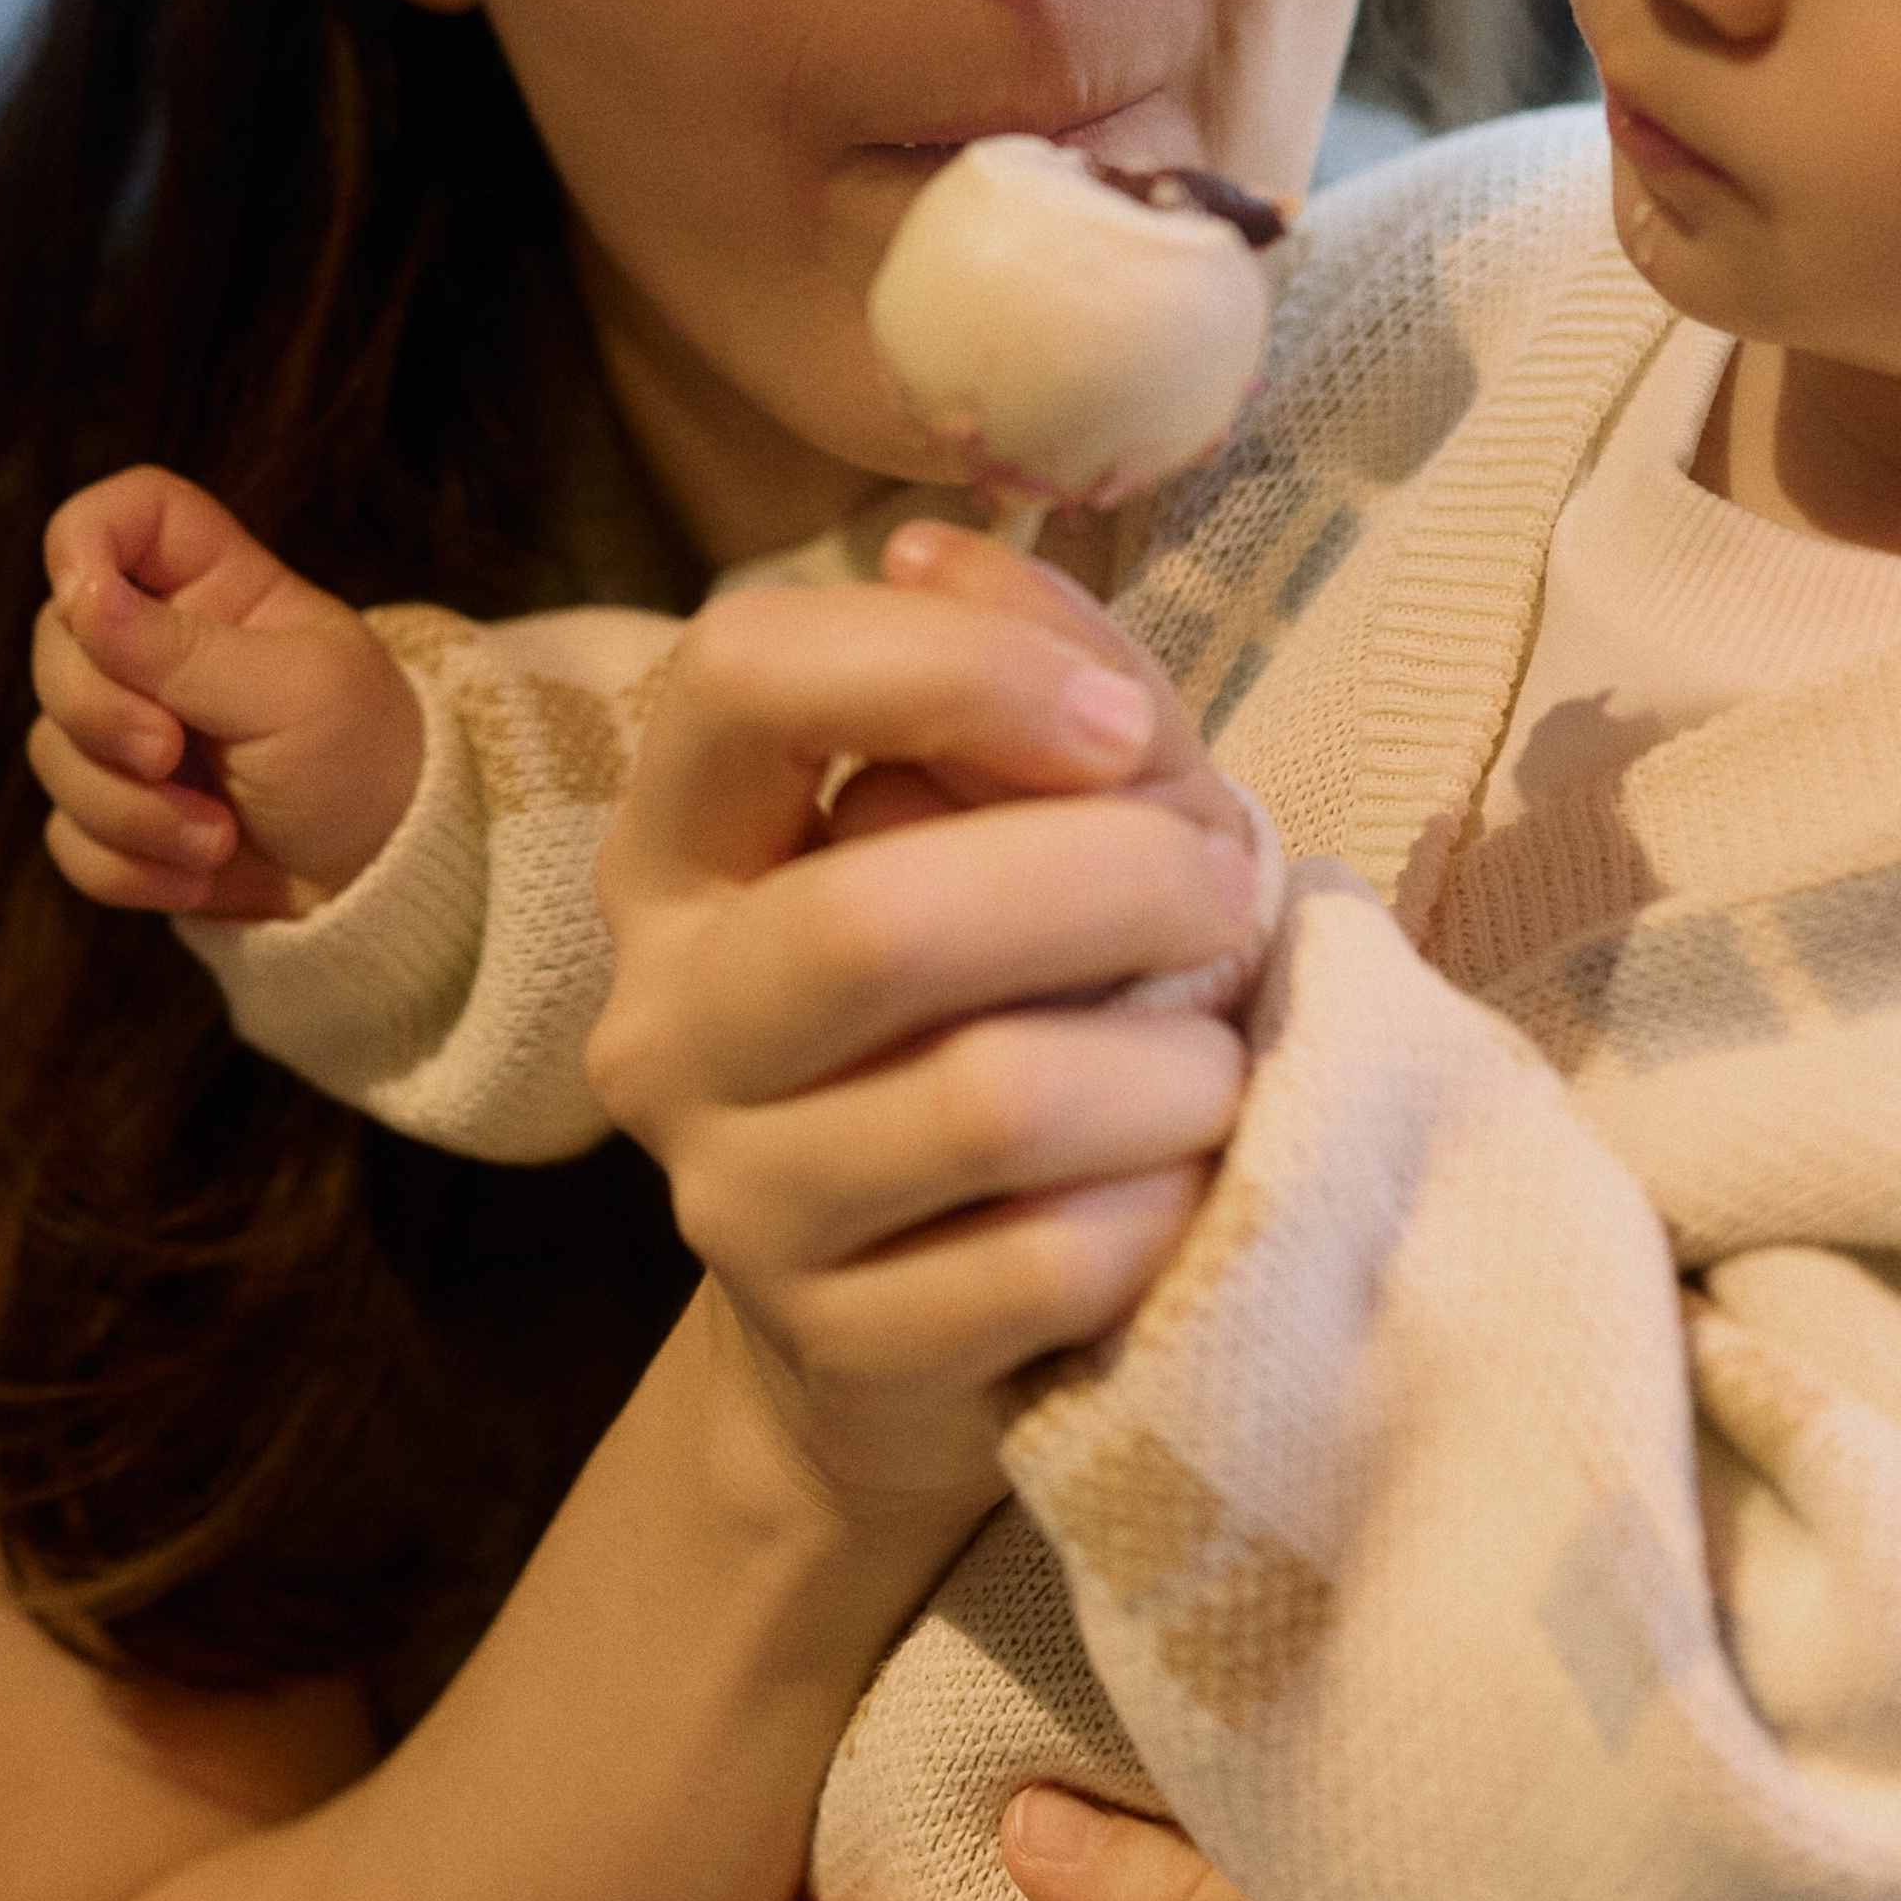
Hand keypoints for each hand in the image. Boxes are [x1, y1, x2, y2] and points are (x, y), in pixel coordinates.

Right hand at [28, 466, 420, 921]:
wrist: (384, 882)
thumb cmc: (363, 760)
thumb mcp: (296, 692)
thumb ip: (184, 649)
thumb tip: (82, 599)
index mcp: (214, 588)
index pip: (125, 514)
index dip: (86, 538)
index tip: (91, 599)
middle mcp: (157, 650)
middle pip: (55, 638)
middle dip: (99, 713)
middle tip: (169, 752)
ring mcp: (130, 733)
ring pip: (51, 749)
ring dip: (130, 811)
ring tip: (217, 837)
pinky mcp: (118, 817)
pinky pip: (66, 837)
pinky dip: (128, 867)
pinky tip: (198, 874)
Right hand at [586, 541, 1275, 1517]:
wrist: (927, 1330)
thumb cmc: (998, 1010)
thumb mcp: (1017, 817)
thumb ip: (1019, 673)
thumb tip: (944, 554)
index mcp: (682, 847)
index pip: (741, 679)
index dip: (951, 673)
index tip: (1119, 727)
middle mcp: (664, 1017)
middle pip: (881, 923)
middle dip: (1116, 888)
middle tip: (1237, 891)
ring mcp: (731, 1196)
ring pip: (991, 1099)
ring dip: (1170, 1064)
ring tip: (1214, 1058)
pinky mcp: (836, 1345)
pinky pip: (1049, 1260)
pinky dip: (1164, 1211)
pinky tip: (1179, 1191)